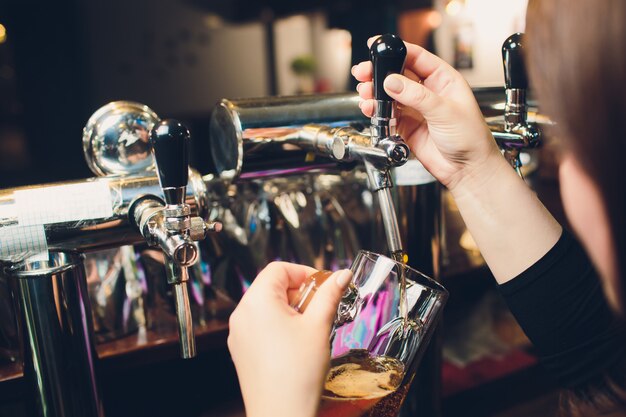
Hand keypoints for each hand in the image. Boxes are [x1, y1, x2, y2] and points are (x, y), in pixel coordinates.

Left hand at [228, 262, 351, 416]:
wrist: (281, 414)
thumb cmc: (297, 372)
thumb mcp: (319, 325)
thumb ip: (330, 294)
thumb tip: (342, 275)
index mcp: (257, 301)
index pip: (279, 268)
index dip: (305, 272)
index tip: (325, 285)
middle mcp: (242, 314)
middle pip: (272, 286)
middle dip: (300, 292)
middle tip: (322, 307)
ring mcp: (239, 333)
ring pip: (267, 306)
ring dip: (291, 309)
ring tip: (312, 327)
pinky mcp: (241, 350)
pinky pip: (260, 325)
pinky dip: (279, 325)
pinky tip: (297, 342)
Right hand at [353, 38, 503, 191]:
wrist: (467, 170)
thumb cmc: (471, 139)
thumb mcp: (445, 111)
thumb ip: (417, 96)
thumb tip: (393, 81)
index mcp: (444, 80)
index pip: (417, 57)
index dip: (396, 50)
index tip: (378, 47)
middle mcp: (428, 92)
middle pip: (398, 74)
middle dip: (379, 71)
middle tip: (364, 72)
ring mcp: (416, 109)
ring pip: (389, 94)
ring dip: (375, 92)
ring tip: (365, 93)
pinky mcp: (406, 126)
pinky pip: (387, 114)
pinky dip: (376, 110)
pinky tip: (370, 108)